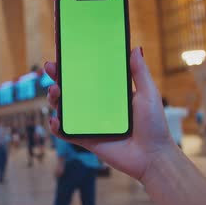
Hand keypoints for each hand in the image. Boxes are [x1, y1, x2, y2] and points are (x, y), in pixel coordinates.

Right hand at [46, 47, 175, 181]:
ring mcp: (90, 124)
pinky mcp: (86, 140)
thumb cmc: (154, 125)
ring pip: (65, 109)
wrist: (153, 156)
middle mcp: (97, 108)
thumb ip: (140, 73)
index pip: (88, 77)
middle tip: (51, 69)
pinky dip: (57, 127)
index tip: (64, 55)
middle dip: (58, 78)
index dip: (74, 67)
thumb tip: (134, 48)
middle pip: (72, 91)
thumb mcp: (148, 94)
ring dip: (54, 99)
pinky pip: (66, 133)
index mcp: (110, 95)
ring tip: (54, 91)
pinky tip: (55, 120)